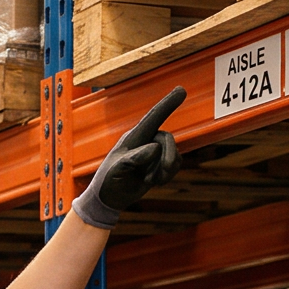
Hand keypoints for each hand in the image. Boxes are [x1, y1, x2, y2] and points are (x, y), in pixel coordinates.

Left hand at [72, 86, 184, 228]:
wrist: (109, 198)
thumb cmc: (107, 181)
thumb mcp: (116, 170)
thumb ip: (133, 158)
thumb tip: (154, 147)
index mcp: (132, 138)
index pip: (152, 117)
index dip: (167, 104)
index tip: (181, 90)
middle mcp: (144, 141)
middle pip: (167, 139)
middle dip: (168, 157)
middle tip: (161, 175)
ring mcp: (153, 152)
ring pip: (173, 153)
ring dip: (165, 170)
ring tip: (149, 181)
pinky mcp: (159, 163)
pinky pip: (175, 163)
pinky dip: (168, 174)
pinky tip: (154, 182)